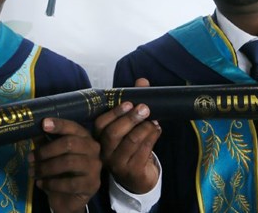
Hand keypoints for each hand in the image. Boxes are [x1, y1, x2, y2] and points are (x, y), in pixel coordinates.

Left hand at [29, 118, 100, 212]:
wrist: (69, 198)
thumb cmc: (61, 171)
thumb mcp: (52, 154)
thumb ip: (44, 141)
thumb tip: (33, 128)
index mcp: (84, 137)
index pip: (73, 127)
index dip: (59, 125)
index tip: (43, 124)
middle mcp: (93, 149)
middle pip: (69, 143)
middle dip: (46, 151)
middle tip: (30, 157)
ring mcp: (94, 167)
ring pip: (68, 162)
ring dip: (46, 168)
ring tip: (32, 172)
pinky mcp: (92, 184)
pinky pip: (69, 183)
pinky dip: (51, 184)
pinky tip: (41, 184)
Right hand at [94, 78, 160, 193]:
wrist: (138, 177)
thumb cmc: (131, 145)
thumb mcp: (130, 124)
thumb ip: (134, 101)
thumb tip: (142, 81)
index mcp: (100, 138)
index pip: (100, 124)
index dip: (114, 113)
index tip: (128, 103)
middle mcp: (104, 152)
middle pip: (113, 134)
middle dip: (130, 119)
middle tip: (145, 109)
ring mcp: (117, 164)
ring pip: (130, 142)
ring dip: (145, 128)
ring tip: (154, 121)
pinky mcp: (132, 172)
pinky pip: (143, 152)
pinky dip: (152, 138)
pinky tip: (157, 130)